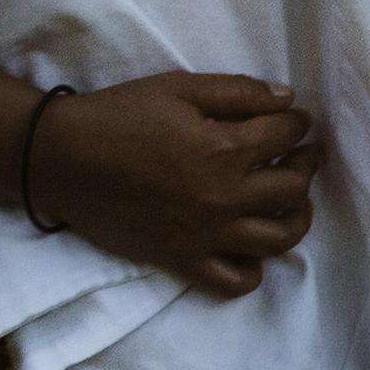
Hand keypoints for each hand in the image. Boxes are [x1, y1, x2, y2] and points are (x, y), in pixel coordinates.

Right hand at [27, 72, 319, 298]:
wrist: (63, 160)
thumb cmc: (119, 115)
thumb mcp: (178, 88)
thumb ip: (237, 92)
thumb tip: (287, 101)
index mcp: (225, 148)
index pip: (287, 136)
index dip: (298, 124)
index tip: (296, 121)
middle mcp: (225, 197)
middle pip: (293, 189)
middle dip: (306, 165)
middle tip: (301, 154)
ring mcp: (207, 235)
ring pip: (280, 239)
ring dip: (296, 217)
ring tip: (289, 201)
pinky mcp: (184, 261)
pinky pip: (237, 280)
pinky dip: (254, 267)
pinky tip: (249, 243)